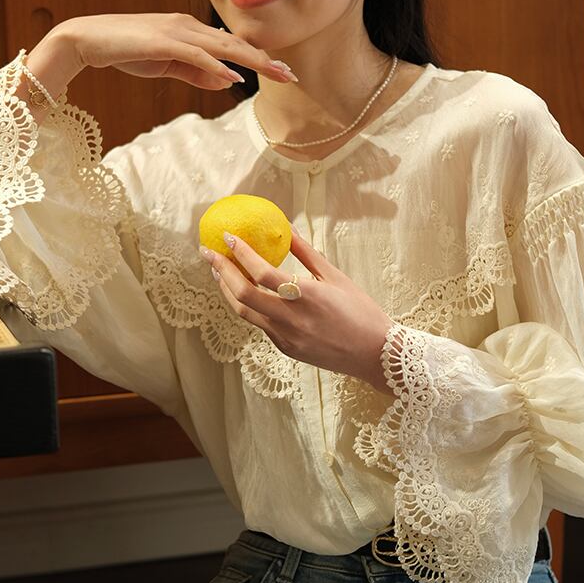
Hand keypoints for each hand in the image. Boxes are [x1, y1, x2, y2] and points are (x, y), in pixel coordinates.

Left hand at [201, 226, 393, 390]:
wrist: (374, 354)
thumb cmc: (360, 310)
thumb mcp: (335, 276)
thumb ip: (306, 253)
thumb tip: (286, 228)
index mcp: (307, 296)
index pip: (262, 272)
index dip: (240, 253)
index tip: (228, 237)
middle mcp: (291, 318)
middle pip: (242, 294)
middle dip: (220, 271)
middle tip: (208, 253)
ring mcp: (286, 337)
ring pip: (244, 312)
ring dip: (227, 290)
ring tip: (218, 271)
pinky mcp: (286, 349)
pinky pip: (260, 324)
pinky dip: (248, 306)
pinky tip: (245, 292)